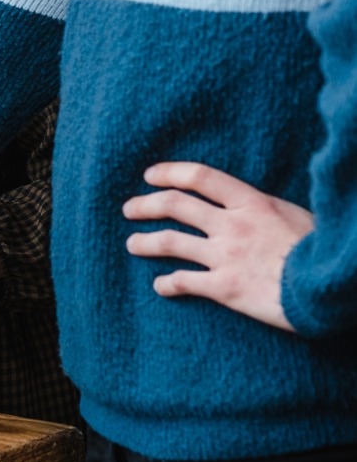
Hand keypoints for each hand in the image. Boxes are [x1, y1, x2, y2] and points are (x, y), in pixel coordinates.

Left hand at [123, 162, 313, 331]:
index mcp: (251, 202)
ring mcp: (225, 256)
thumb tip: (246, 204)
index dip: (170, 172)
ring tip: (132, 244)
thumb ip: (262, 209)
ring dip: (144, 242)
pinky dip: (167, 283)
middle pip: (174, 205)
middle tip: (129, 209)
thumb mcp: (292, 215)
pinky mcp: (225, 288)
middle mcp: (231, 225)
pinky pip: (184, 282)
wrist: (332, 287)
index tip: (149, 175)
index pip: (199, 177)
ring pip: (169, 242)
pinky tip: (160, 286)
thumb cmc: (320, 250)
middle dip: (145, 204)